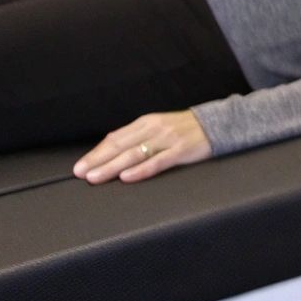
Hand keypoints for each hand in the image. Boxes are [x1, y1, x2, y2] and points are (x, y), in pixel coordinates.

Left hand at [73, 111, 212, 183]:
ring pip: (134, 154)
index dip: (96, 152)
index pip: (115, 138)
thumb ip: (139, 138)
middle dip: (98, 160)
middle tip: (80, 173)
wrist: (220, 123)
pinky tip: (127, 177)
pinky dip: (141, 170)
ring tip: (96, 177)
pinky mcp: (182, 150)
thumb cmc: (186, 129)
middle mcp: (154, 128)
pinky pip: (158, 161)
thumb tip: (112, 151)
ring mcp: (168, 139)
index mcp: (146, 122)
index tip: (80, 166)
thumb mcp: (160, 127)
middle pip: (120, 146)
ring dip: (112, 167)